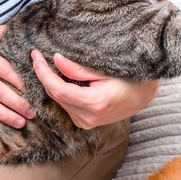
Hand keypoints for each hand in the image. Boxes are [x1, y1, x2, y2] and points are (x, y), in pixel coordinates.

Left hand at [31, 50, 158, 128]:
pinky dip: (61, 91)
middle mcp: (87, 118)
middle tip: (38, 56)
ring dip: (52, 83)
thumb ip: (78, 69)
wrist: (144, 96)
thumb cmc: (130, 79)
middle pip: (56, 96)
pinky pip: (66, 105)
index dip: (43, 73)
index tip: (35, 56)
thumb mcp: (105, 70)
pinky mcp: (85, 123)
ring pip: (59, 101)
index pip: (58, 89)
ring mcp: (86, 123)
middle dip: (44, 76)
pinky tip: (61, 78)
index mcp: (94, 103)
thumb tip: (55, 60)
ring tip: (47, 64)